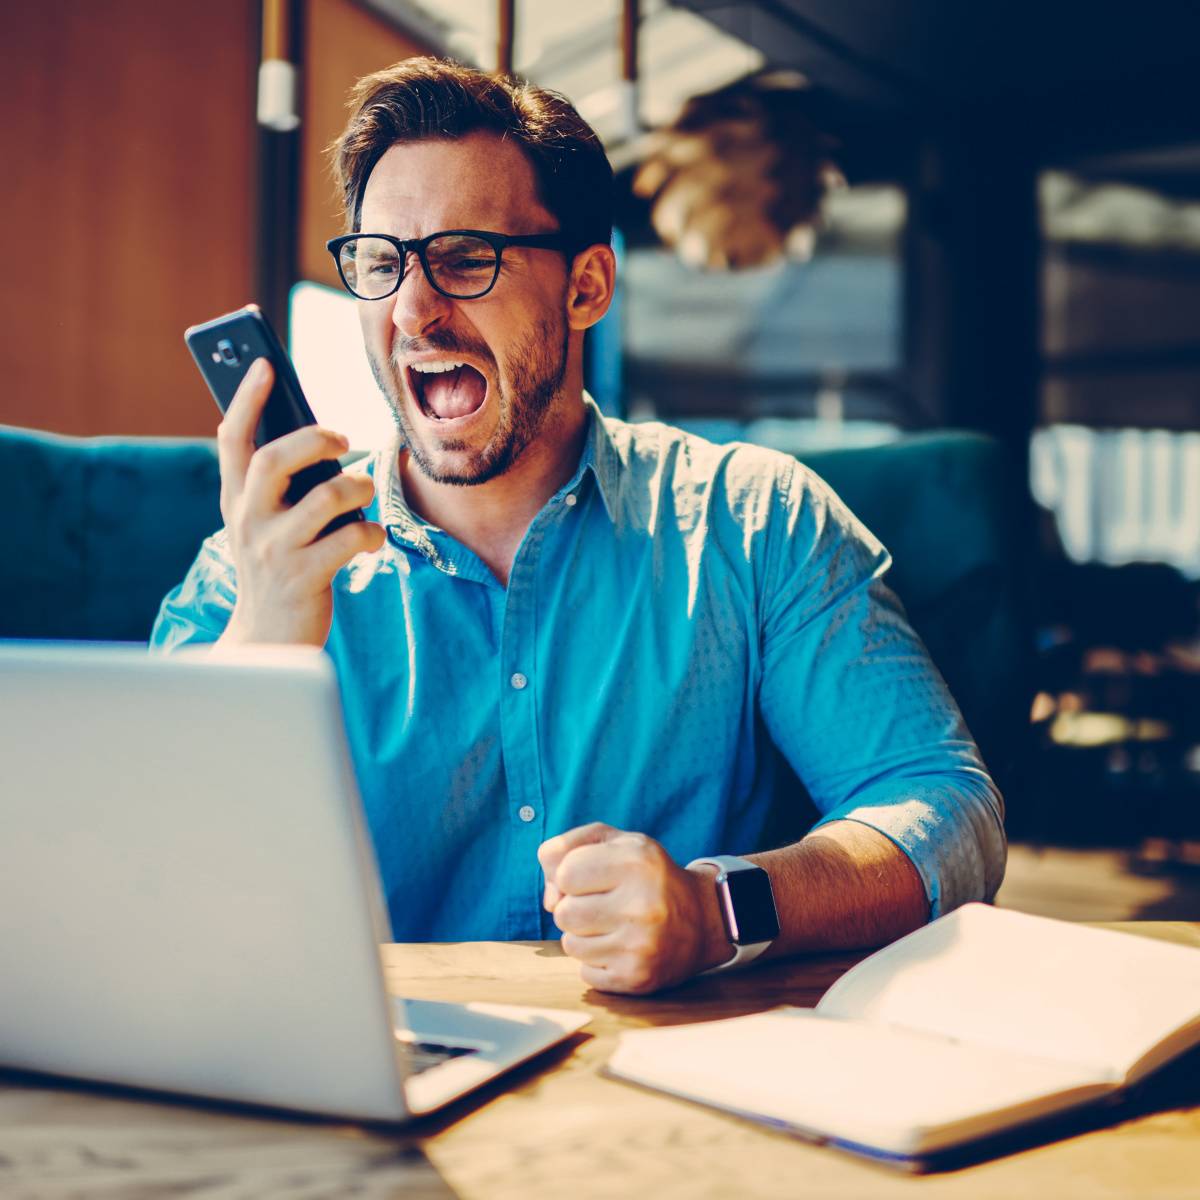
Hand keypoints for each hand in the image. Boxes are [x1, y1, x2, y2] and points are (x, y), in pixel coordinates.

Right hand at [216, 358, 385, 646]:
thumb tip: (320, 440)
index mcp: (235, 501)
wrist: (269, 637)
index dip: (247, 399)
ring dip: (358, 487)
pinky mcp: (305, 577)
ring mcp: (275, 551)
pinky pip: (351, 538)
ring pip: (325, 497)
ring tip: (364, 492)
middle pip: (273, 459)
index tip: (265, 365)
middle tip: (340, 440)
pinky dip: (372, 535)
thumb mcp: (264, 525)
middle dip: (315, 438)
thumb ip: (278, 488)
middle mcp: (248, 521)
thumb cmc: (278, 568)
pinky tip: (371, 542)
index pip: (232, 440)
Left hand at [538, 822, 731, 993]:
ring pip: (570, 944)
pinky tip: (622, 948)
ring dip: (584, 936)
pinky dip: (597, 962)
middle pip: (563, 912)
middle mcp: (641, 905)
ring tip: (614, 925)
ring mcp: (640, 946)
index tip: (594, 877)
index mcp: (636, 862)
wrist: (703, 919)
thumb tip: (548, 898)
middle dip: (575, 908)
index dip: (571, 876)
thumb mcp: (615, 842)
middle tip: (604, 904)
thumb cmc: (647, 875)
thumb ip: (567, 849)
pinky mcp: (637, 978)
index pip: (565, 873)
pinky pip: (586, 972)